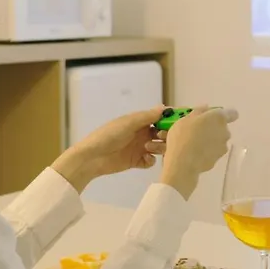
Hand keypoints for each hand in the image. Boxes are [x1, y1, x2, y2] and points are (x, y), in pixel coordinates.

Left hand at [51, 107, 165, 191]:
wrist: (92, 157)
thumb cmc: (108, 135)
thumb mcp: (128, 123)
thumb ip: (147, 116)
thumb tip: (164, 107)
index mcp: (139, 122)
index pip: (159, 118)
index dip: (168, 120)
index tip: (177, 123)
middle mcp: (142, 134)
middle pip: (162, 134)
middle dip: (166, 136)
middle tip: (162, 138)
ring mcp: (139, 148)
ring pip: (159, 148)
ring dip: (159, 148)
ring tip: (149, 149)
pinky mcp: (136, 161)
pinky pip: (150, 161)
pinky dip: (151, 160)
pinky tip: (145, 159)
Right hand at [157, 105, 238, 199]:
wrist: (183, 162)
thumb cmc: (183, 135)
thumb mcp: (186, 119)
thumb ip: (198, 112)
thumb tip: (206, 108)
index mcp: (219, 118)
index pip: (232, 113)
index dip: (226, 115)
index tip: (214, 118)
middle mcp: (225, 131)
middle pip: (222, 128)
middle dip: (213, 129)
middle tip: (198, 131)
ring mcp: (223, 147)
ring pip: (218, 141)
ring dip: (210, 141)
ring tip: (195, 144)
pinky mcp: (218, 159)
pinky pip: (213, 152)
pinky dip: (207, 152)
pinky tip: (195, 154)